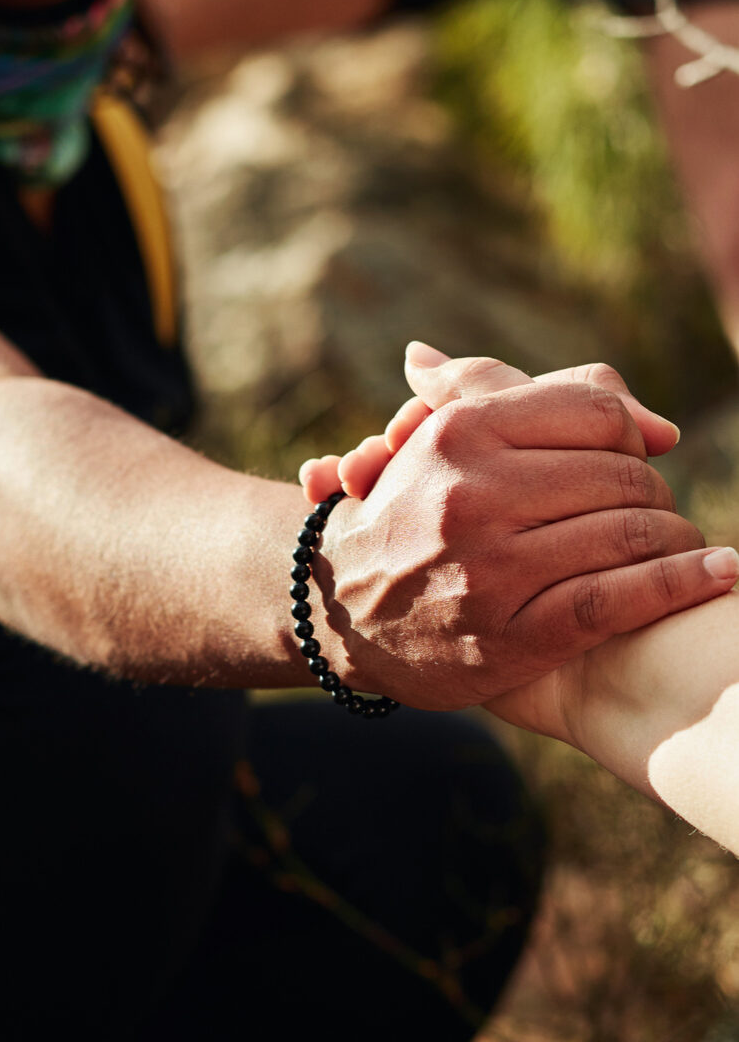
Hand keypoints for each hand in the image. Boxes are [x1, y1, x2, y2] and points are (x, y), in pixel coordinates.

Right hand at [311, 346, 736, 709]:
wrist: (339, 616)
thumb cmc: (407, 517)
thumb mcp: (442, 440)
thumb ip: (540, 406)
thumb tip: (652, 420)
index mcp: (458, 435)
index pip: (594, 412)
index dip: (631, 432)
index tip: (638, 454)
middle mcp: (470, 495)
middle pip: (620, 474)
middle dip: (651, 491)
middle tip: (655, 510)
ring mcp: (489, 568)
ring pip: (626, 534)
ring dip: (675, 538)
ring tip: (687, 544)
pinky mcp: (509, 635)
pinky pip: (616, 599)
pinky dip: (681, 583)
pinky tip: (718, 572)